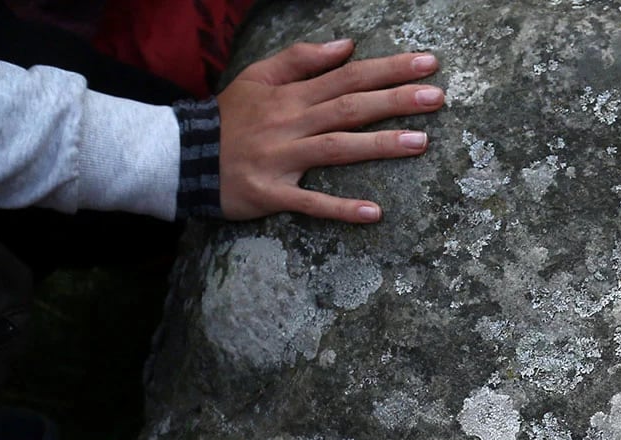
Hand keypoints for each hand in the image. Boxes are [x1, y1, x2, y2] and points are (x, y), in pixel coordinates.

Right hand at [218, 39, 443, 222]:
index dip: (388, 69)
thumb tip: (347, 45)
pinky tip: (374, 213)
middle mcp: (290, 122)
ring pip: (336, 148)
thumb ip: (301, 59)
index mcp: (291, 94)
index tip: (428, 64)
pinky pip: (309, 202)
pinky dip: (340, 209)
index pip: (347, 75)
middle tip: (438, 97)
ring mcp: (281, 158)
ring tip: (421, 143)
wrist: (182, 156)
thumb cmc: (231, 118)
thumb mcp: (258, 76)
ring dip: (379, 146)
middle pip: (349, 107)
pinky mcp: (271, 193)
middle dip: (395, 100)